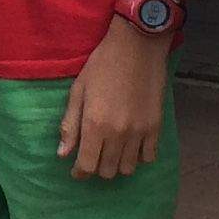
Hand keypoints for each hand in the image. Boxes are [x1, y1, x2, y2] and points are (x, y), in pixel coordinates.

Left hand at [60, 21, 171, 178]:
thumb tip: (62, 154)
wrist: (138, 46)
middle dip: (97, 168)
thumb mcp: (78, 91)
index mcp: (94, 124)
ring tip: (112, 151)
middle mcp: (117, 133)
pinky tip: (131, 145)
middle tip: (94, 155)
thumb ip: (70, 124)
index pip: (86, 166)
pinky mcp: (156, 126)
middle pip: (107, 171)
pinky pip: (149, 157)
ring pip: (128, 168)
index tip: (77, 169)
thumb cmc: (102, 64)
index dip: (80, 172)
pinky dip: (138, 156)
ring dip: (117, 164)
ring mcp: (139, 131)